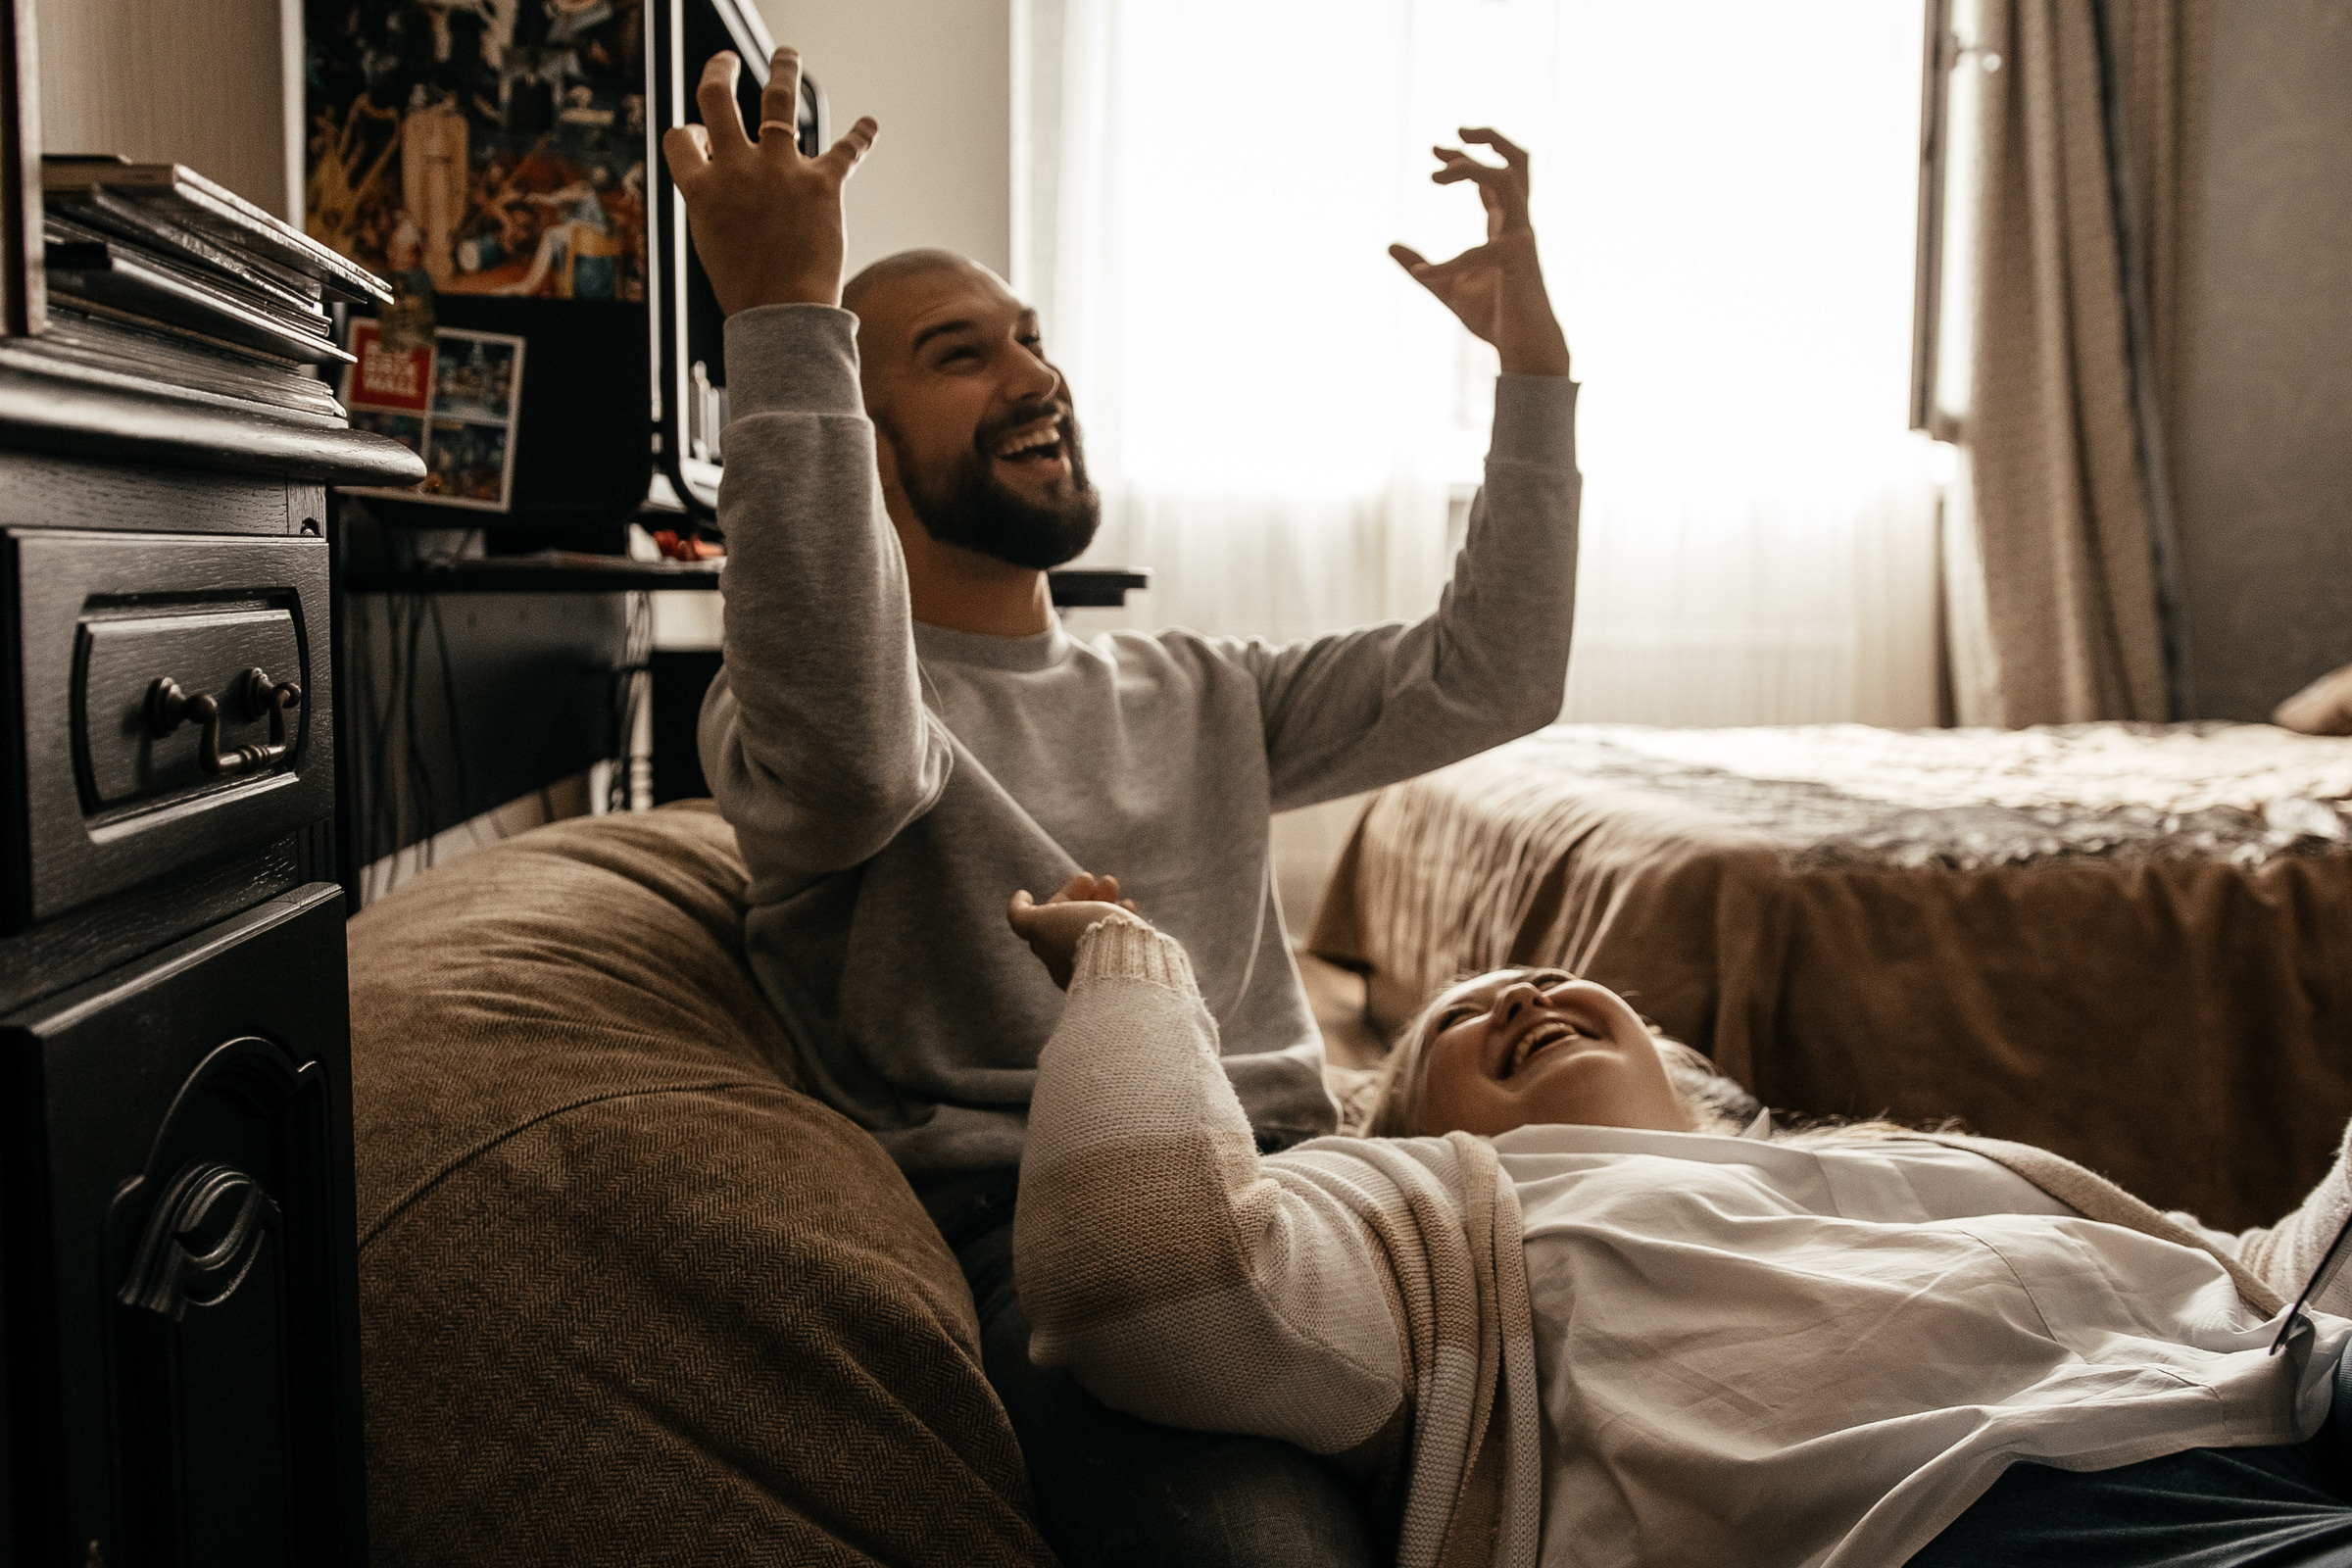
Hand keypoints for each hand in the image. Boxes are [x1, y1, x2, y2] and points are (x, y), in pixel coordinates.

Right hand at [660, 47, 877, 313]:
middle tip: (726, 60)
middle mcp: (737, 169)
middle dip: (719, 69)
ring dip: (782, 69)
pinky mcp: (822, 183)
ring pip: (778, 100)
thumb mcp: (712, 241)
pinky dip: (861, 135)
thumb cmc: (747, 288)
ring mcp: (780, 171)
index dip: (690, 133)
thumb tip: (718, 174)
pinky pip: (846, 149)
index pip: (681, 137)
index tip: (702, 135)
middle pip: (717, 97)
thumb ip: (713, 201)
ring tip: (785, 55)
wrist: (784, 316)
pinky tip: (869, 124)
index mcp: (701, 188)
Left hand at [1007, 873, 1145, 990]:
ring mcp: (1101, 961)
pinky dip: (1123, 916)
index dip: (1067, 895)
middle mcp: (1075, 959)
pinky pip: (1120, 936)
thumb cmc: (1078, 938)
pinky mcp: (1124, 961)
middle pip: (1078, 919)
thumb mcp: (1041, 923)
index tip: (1084, 878)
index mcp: (1054, 952)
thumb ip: (1021, 915)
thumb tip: (1021, 898)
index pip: (1056, 919)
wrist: (1119, 960)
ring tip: (1112, 884)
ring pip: (1100, 925)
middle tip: (1104, 879)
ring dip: (1105, 899)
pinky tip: (1128, 905)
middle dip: (1088, 895)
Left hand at [1390, 129, 1570, 377]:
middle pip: (1518, 162)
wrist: (1523, 348)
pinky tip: (1422, 276)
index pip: (1491, 177)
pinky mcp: (1518, 260)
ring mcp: (1521, 238)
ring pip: (1508, 180)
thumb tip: (1388, 245)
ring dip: (1471, 169)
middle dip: (1491, 138)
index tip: (1436, 148)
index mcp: (1504, 227)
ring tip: (1436, 173)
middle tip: (1456, 130)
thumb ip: (1421, 266)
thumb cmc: (1494, 318)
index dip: (1465, 157)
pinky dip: (1446, 263)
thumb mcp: (1446, 287)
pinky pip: (1480, 249)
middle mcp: (1517, 225)